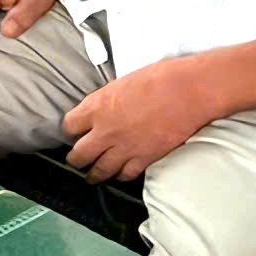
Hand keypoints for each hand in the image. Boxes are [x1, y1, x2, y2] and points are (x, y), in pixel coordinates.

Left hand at [62, 58, 223, 183]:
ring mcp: (124, 147)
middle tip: (76, 160)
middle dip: (76, 158)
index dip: (71, 130)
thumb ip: (105, 102)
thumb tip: (101, 110)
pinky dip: (121, 175)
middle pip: (79, 154)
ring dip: (94, 174)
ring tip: (92, 176)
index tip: (74, 133)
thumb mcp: (119, 84)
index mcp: (96, 107)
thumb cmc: (157, 78)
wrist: (187, 92)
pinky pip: (126, 174)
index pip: (69, 126)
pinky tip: (120, 174)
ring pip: (100, 170)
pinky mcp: (145, 158)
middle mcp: (105, 131)